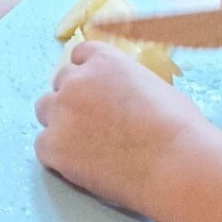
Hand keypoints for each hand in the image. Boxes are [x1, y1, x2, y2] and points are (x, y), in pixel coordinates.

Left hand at [34, 41, 204, 213]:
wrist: (174, 162)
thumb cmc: (178, 128)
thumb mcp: (156, 88)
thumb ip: (128, 86)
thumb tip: (127, 99)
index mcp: (105, 60)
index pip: (80, 55)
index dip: (86, 74)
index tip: (92, 91)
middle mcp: (77, 80)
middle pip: (60, 83)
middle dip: (72, 99)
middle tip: (90, 124)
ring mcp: (61, 112)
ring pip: (45, 111)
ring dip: (59, 124)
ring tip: (84, 146)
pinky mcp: (53, 146)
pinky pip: (43, 146)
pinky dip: (56, 155)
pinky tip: (79, 166)